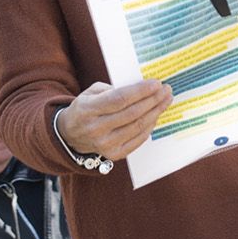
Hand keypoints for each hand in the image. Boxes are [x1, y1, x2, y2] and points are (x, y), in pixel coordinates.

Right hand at [57, 80, 172, 159]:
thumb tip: (141, 87)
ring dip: (156, 112)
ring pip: (138, 126)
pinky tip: (156, 115)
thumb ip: (113, 89)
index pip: (119, 99)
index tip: (157, 83)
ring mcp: (104, 145)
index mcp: (87, 109)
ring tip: (166, 100)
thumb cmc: (86, 108)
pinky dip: (150, 126)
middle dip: (153, 100)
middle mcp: (95, 129)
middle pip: (132, 113)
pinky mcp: (114, 154)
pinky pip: (138, 139)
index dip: (140, 91)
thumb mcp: (91, 93)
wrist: (70, 135)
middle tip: (166, 90)